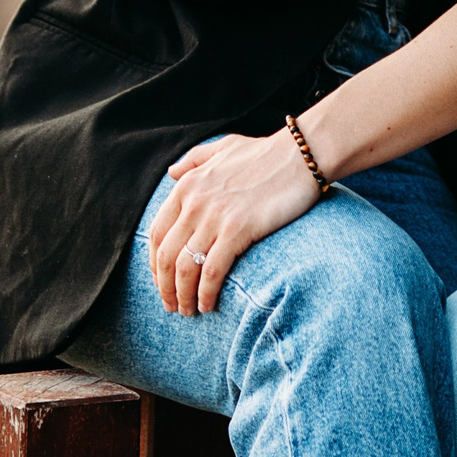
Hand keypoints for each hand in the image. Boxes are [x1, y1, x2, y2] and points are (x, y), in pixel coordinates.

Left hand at [144, 132, 324, 314]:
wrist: (301, 155)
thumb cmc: (266, 153)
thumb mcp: (223, 146)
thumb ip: (194, 159)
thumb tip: (171, 172)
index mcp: (187, 185)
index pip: (157, 234)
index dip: (155, 264)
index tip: (162, 281)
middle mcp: (194, 202)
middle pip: (166, 256)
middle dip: (165, 287)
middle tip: (172, 306)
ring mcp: (214, 217)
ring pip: (184, 268)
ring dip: (182, 296)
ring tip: (189, 311)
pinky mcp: (237, 230)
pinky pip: (211, 272)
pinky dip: (205, 294)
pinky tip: (208, 305)